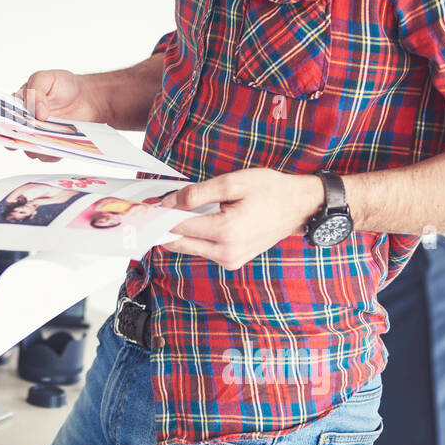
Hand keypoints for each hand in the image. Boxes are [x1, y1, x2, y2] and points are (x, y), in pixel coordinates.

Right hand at [4, 69, 110, 162]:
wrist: (88, 97)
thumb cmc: (63, 85)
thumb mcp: (47, 78)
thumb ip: (36, 91)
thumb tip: (38, 112)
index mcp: (17, 106)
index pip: (2, 118)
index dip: (3, 123)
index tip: (9, 124)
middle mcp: (25, 124)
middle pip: (15, 137)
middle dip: (21, 137)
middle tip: (31, 133)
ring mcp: (38, 136)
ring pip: (30, 150)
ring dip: (38, 146)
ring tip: (50, 139)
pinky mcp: (52, 146)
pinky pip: (47, 156)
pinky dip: (53, 153)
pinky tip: (60, 144)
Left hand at [156, 169, 323, 269]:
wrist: (298, 206)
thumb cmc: (269, 189)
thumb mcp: (232, 182)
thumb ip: (197, 193)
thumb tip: (169, 202)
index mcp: (226, 231)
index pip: (179, 226)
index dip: (160, 214)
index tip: (146, 204)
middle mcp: (226, 252)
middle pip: (179, 243)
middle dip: (164, 226)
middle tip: (154, 209)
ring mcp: (230, 260)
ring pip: (189, 248)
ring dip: (180, 231)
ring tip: (178, 210)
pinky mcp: (233, 262)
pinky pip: (203, 250)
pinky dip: (196, 236)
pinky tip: (198, 220)